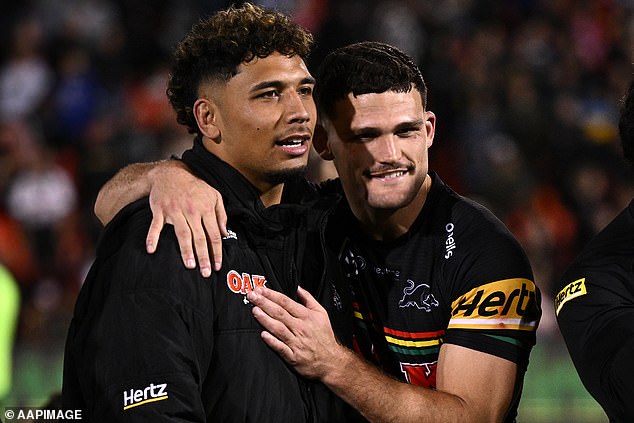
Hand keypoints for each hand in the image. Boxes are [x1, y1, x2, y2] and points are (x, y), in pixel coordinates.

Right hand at [146, 160, 226, 276]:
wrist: (170, 174)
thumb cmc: (194, 187)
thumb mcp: (214, 195)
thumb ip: (221, 214)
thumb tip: (225, 233)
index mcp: (205, 208)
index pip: (214, 234)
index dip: (216, 251)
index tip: (217, 266)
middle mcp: (191, 210)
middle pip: (199, 237)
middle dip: (204, 256)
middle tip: (205, 273)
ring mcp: (174, 211)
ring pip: (182, 234)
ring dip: (186, 250)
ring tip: (190, 265)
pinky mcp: (159, 210)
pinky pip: (155, 226)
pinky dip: (152, 237)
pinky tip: (152, 250)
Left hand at [247, 286, 341, 378]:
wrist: (331, 361)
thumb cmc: (324, 337)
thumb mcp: (321, 313)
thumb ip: (308, 299)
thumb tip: (297, 288)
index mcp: (307, 316)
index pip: (286, 302)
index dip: (272, 295)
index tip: (260, 289)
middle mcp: (301, 328)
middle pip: (279, 313)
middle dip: (264, 303)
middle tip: (252, 296)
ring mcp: (296, 342)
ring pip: (278, 328)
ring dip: (265, 319)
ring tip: (254, 310)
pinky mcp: (293, 357)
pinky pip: (281, 348)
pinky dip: (272, 341)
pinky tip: (263, 335)